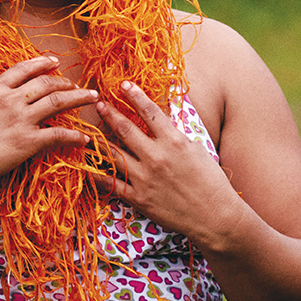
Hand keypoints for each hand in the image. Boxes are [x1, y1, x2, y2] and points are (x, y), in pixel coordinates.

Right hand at [0, 56, 97, 191]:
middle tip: (78, 85)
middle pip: (46, 83)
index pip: (23, 69)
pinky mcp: (26, 141)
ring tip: (92, 98)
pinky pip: (58, 134)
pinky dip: (74, 136)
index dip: (42, 63)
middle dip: (66, 82)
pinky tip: (84, 139)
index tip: (55, 62)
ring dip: (78, 98)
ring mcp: (19, 119)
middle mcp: (9, 99)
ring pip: (57, 102)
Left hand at [93, 81, 240, 244]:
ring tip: (88, 131)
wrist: (215, 216)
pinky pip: (112, 184)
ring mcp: (145, 178)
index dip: (134, 95)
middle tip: (99, 103)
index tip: (123, 84)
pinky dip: (96, 174)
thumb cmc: (211, 181)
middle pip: (125, 129)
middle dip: (110, 113)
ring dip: (98, 140)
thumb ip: (174, 135)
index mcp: (173, 141)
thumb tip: (159, 120)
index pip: (149, 111)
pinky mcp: (139, 198)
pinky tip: (86, 166)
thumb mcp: (196, 149)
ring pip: (114, 154)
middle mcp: (156, 156)